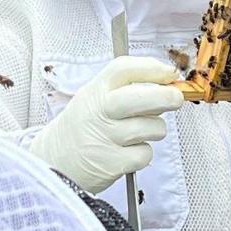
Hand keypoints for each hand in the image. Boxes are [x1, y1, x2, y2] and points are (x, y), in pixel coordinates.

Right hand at [32, 56, 185, 193]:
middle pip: (143, 97)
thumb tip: (166, 84)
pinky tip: (128, 152)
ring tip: (138, 132)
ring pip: (152, 127)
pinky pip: (145, 153)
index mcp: (96, 91)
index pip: (125, 69)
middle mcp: (100, 111)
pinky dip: (142, 154)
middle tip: (176, 98)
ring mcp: (107, 137)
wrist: (55, 162)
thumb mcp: (94, 98)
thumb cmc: (83, 127)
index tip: (168, 73)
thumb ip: (126, 89)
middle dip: (167, 96)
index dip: (152, 68)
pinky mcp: (113, 163)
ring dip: (155, 130)